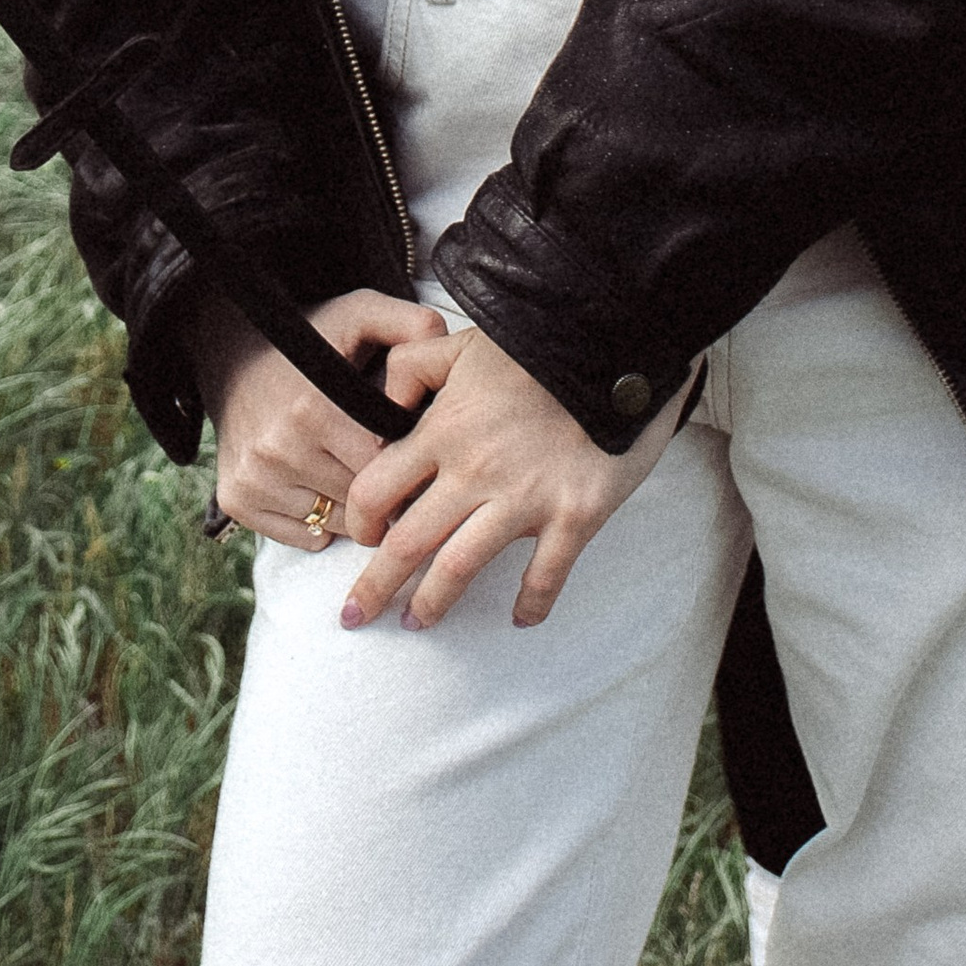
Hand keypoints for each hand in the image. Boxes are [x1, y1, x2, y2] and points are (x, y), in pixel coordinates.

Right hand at [200, 285, 448, 551]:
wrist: (232, 352)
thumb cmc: (310, 337)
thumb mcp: (360, 314)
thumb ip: (410, 325)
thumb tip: (446, 344)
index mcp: (314, 407)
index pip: (382, 468)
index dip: (405, 464)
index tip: (410, 451)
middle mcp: (279, 448)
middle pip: (361, 501)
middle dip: (381, 488)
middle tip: (385, 464)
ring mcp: (255, 477)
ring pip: (335, 523)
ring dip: (352, 508)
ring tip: (349, 468)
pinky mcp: (237, 497)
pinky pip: (302, 536)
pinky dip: (319, 523)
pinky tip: (319, 485)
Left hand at [340, 323, 687, 632]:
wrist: (611, 342)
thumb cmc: (534, 344)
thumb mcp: (458, 343)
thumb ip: (410, 367)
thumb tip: (382, 404)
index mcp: (442, 431)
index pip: (376, 490)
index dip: (359, 521)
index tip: (359, 537)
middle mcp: (474, 472)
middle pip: (407, 544)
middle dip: (374, 587)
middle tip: (355, 615)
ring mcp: (525, 499)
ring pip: (461, 568)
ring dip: (433, 603)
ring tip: (418, 622)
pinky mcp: (574, 515)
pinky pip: (546, 574)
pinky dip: (531, 603)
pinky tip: (520, 620)